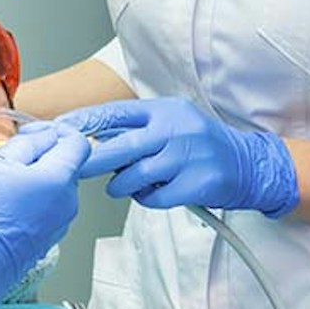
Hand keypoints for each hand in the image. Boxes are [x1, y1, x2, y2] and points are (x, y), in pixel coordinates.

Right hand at [0, 122, 90, 308]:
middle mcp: (68, 202)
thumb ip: (29, 143)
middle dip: (41, 154)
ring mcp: (61, 222)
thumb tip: (45, 135)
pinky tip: (7, 204)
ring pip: (55, 185)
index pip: (78, 142)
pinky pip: (48, 206)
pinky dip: (33, 198)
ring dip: (34, 176)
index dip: (55, 131)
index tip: (33, 132)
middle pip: (65, 163)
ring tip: (3, 183)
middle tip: (9, 157)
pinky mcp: (50, 236)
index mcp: (59, 180)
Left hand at [60, 97, 297, 217]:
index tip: (60, 129)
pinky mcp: (197, 183)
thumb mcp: (170, 123)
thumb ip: (135, 129)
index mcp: (165, 110)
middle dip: (92, 160)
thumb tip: (91, 136)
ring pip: (135, 176)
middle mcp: (176, 129)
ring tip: (123, 184)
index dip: (85, 122)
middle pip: (120, 147)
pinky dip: (146, 199)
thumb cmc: (200, 144)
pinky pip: (155, 197)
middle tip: (75, 168)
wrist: (249, 164)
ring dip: (122, 184)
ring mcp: (188, 157)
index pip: (116, 113)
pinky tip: (152, 193)